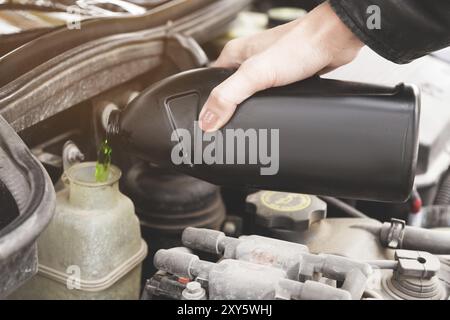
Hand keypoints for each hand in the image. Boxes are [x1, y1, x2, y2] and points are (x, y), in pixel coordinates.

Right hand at [198, 2, 363, 131]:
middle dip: (231, 111)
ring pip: (252, 95)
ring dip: (253, 109)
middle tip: (230, 130)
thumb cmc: (300, 45)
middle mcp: (250, 61)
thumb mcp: (256, 74)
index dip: (209, 105)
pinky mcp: (286, 77)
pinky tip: (273, 115)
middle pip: (231, 91)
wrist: (336, 40)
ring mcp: (268, 68)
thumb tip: (208, 121)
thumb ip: (229, 96)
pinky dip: (270, 107)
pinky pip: (271, 96)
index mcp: (234, 55)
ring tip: (251, 126)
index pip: (211, 83)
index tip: (208, 124)